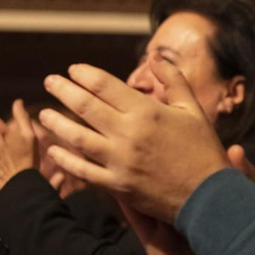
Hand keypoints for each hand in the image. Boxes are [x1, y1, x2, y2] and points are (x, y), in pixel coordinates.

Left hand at [39, 57, 230, 222]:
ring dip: (57, 122)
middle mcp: (128, 134)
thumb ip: (173, 80)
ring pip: (76, 137)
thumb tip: (155, 57)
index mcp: (146, 112)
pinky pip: (83, 170)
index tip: (73, 69)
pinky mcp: (117, 186)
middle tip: (49, 81)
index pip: (105, 85)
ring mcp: (120, 161)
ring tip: (44, 113)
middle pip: (85, 106)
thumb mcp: (193, 109)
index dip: (85, 74)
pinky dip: (65, 159)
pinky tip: (54, 150)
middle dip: (63, 90)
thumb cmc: (203, 150)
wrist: (209, 197)